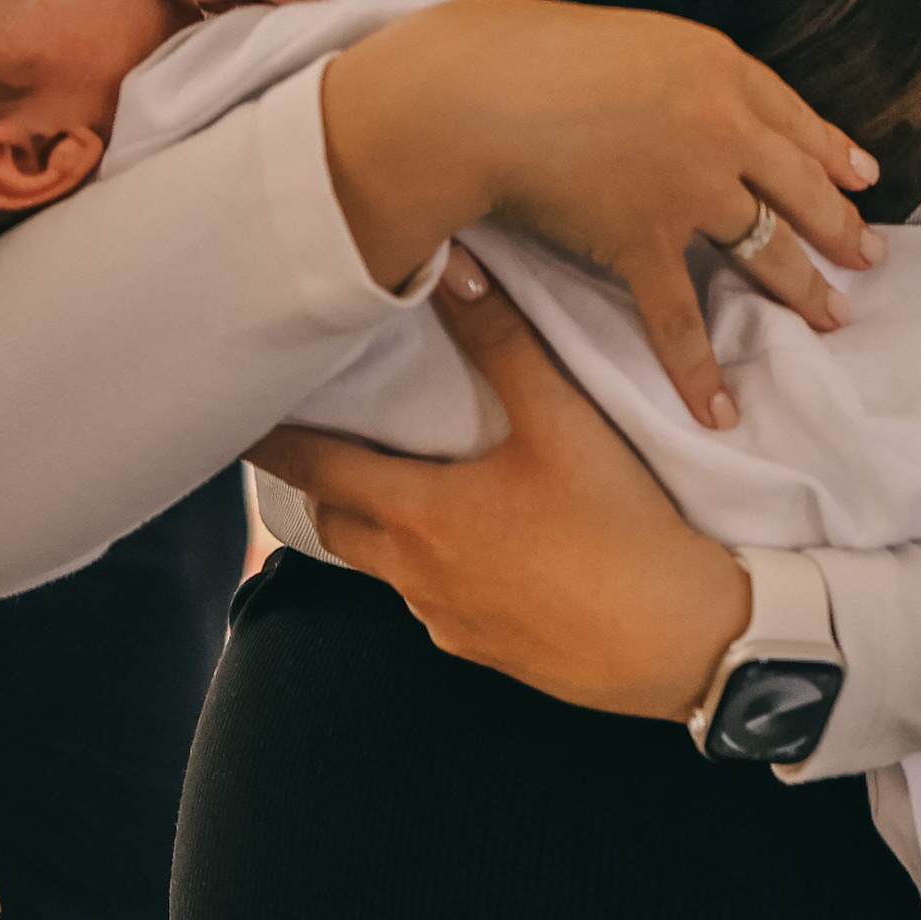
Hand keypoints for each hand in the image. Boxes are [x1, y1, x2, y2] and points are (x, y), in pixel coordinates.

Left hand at [249, 256, 750, 717]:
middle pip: (337, 525)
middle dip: (320, 485)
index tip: (238, 421)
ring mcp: (450, 622)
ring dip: (377, 527)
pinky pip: (436, 603)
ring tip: (398, 485)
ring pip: (387, 568)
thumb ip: (503, 342)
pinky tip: (479, 546)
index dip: (273, 444)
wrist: (682, 643)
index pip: (316, 470)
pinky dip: (433, 567)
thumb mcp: (563, 422)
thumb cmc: (620, 528)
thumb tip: (452, 267)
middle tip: (317, 444)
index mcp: (419, 515)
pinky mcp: (489, 652)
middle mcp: (417, 575)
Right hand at [317, 0, 883, 425]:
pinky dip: (701, 370)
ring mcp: (688, 188)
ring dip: (805, 289)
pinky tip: (721, 409)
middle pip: (800, 187)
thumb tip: (696, 99)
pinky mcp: (643, 241)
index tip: (863, 178)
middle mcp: (721, 127)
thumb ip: (678, 74)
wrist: (479, 92)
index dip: (833, 152)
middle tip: (870, 258)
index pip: (794, 118)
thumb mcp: (633, 41)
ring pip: (766, 248)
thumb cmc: (535, 53)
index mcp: (718, 68)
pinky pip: (680, 318)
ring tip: (833, 317)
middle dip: (841, 228)